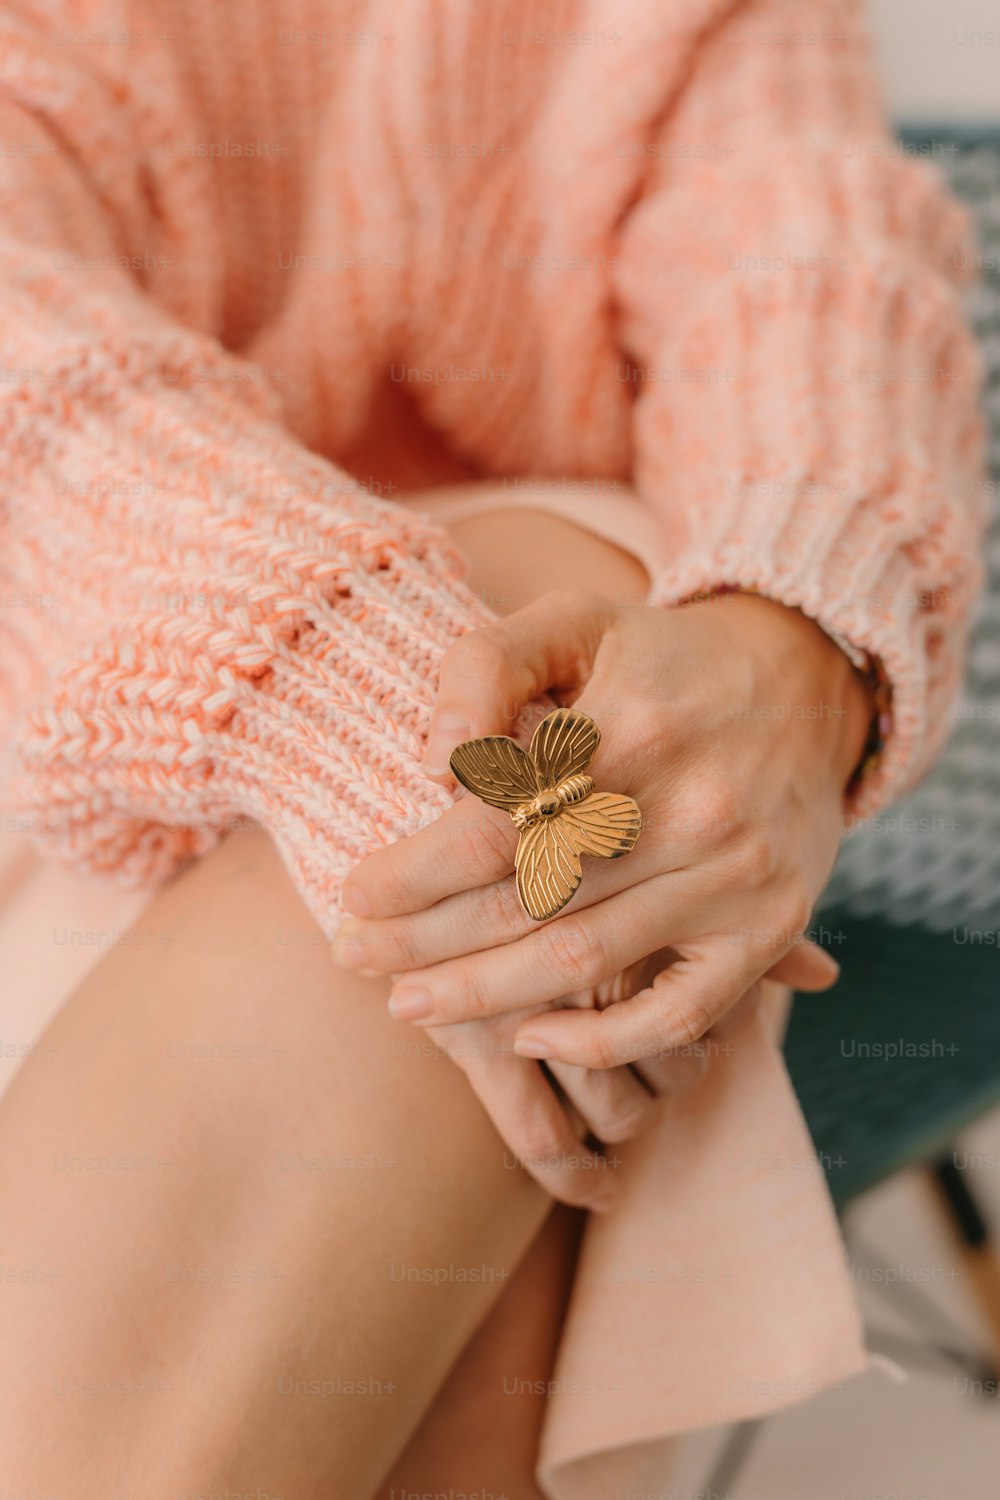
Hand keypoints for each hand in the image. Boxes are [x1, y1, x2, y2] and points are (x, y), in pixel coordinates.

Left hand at [339, 589, 868, 1071]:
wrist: (809, 677)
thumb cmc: (663, 656)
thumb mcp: (573, 620)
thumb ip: (485, 667)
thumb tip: (432, 763)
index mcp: (632, 727)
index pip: (495, 822)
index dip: (412, 872)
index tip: (352, 894)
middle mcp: (691, 807)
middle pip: (528, 900)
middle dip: (424, 943)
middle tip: (354, 959)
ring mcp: (736, 877)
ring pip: (586, 961)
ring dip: (484, 997)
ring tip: (411, 1006)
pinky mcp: (770, 925)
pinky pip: (680, 1013)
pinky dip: (602, 1042)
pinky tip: (531, 1035)